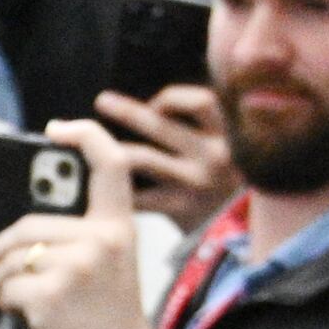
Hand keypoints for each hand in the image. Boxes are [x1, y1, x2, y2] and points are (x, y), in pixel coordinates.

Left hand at [0, 123, 165, 328]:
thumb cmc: (105, 319)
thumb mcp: (108, 266)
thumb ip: (80, 238)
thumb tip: (20, 227)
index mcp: (119, 227)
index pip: (110, 165)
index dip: (84, 135)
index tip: (57, 129)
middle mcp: (101, 240)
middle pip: (27, 223)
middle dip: (0, 250)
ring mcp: (77, 266)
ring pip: (11, 254)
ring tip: (13, 294)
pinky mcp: (51, 294)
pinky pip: (6, 284)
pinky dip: (2, 299)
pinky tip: (19, 311)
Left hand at [93, 84, 234, 224]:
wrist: (237, 230)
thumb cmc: (224, 187)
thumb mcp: (225, 151)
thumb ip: (199, 130)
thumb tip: (153, 108)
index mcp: (226, 136)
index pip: (202, 102)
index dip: (173, 97)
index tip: (154, 103)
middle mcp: (214, 156)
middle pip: (161, 125)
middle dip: (127, 110)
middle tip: (102, 101)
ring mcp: (196, 183)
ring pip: (143, 158)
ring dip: (114, 149)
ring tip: (91, 147)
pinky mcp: (180, 209)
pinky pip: (139, 195)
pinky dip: (118, 189)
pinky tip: (102, 186)